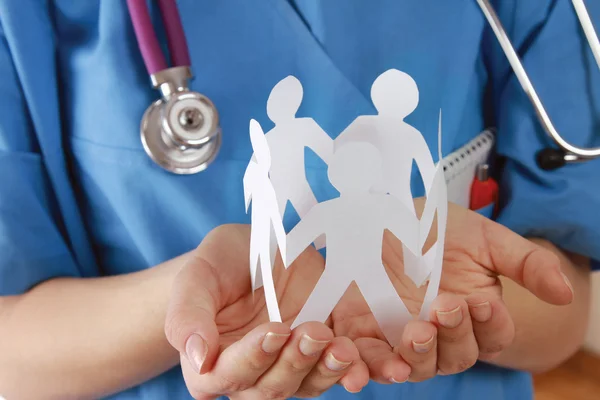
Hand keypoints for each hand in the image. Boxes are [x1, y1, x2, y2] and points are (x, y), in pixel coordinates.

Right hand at [164, 225, 368, 399]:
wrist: (259, 248)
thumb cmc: (221, 262)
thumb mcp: (197, 275)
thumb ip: (188, 315)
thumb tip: (196, 356)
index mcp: (215, 361)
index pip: (229, 375)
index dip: (251, 359)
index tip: (272, 331)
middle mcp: (255, 372)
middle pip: (273, 387)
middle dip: (295, 363)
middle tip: (312, 332)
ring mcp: (293, 363)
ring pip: (310, 384)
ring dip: (328, 370)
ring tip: (342, 348)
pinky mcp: (326, 349)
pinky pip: (344, 369)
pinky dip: (361, 370)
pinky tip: (378, 367)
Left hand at [331, 201, 573, 382]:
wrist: (390, 216)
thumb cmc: (442, 229)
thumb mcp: (485, 239)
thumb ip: (525, 262)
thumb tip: (565, 294)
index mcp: (476, 315)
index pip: (493, 334)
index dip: (491, 323)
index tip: (482, 301)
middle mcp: (443, 333)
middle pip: (458, 356)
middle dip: (454, 335)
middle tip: (444, 307)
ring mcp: (405, 336)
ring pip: (419, 366)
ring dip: (419, 356)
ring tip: (415, 332)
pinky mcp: (368, 333)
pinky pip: (369, 361)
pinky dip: (368, 369)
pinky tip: (369, 368)